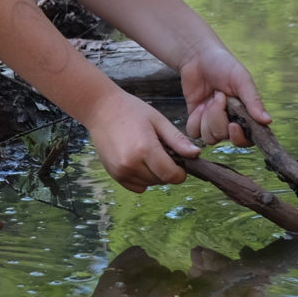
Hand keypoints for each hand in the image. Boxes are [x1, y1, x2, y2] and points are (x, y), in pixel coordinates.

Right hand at [84, 91, 199, 192]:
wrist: (101, 109)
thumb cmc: (131, 111)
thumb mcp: (158, 121)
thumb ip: (177, 140)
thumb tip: (196, 154)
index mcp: (145, 149)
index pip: (172, 176)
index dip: (180, 171)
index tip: (179, 160)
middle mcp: (131, 164)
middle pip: (162, 181)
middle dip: (167, 170)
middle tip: (160, 151)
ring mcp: (120, 171)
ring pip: (150, 184)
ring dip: (154, 174)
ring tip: (147, 153)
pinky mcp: (114, 175)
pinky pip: (137, 187)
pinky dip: (142, 179)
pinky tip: (138, 161)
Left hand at [179, 44, 269, 146]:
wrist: (198, 57)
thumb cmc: (224, 65)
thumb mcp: (242, 79)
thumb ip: (253, 101)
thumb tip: (267, 120)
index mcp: (246, 115)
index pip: (247, 139)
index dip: (240, 138)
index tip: (233, 125)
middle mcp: (230, 122)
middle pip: (223, 136)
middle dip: (218, 117)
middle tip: (219, 96)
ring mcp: (212, 122)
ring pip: (208, 137)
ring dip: (207, 117)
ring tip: (210, 98)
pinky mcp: (196, 120)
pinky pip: (194, 132)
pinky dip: (195, 119)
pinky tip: (199, 104)